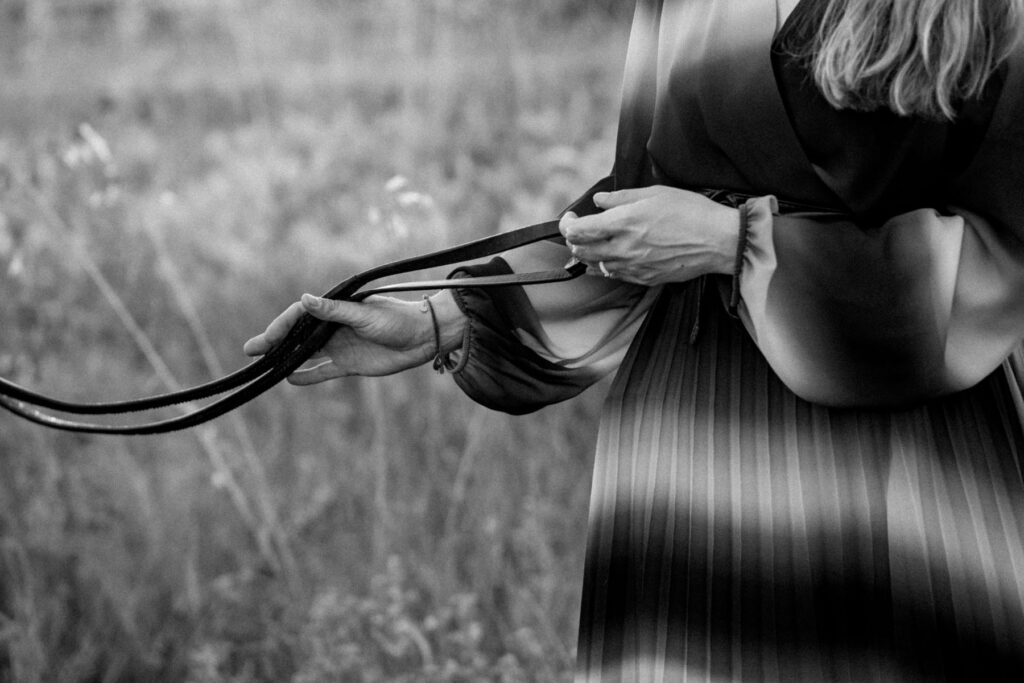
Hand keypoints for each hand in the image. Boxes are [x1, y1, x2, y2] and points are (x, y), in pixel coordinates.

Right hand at [242, 291, 465, 384]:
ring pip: (306, 354)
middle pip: (298, 336)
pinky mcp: (350, 364)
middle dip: (274, 343)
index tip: (266, 338)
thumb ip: (334, 310)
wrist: (423, 337)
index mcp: (336, 310)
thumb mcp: (365, 314)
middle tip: (250, 351)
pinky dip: (308, 375)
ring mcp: (340, 346)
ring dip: (286, 359)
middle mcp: (334, 328)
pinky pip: (323, 371)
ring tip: (263, 366)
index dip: (281, 327)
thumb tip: (305, 299)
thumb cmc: (397, 319)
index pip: (300, 317)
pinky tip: (289, 379)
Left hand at [559, 185, 739, 285]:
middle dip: (574, 240)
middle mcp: (624, 247)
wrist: (717, 241)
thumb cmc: (690, 212)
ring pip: (595, 266)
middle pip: (581, 251)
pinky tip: (611, 257)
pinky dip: (606, 266)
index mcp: (624, 222)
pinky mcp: (644, 278)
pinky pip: (615, 275)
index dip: (568, 225)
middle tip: (579, 230)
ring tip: (593, 243)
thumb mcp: (654, 194)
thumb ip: (621, 198)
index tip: (571, 218)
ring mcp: (633, 266)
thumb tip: (598, 201)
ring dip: (588, 255)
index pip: (578, 231)